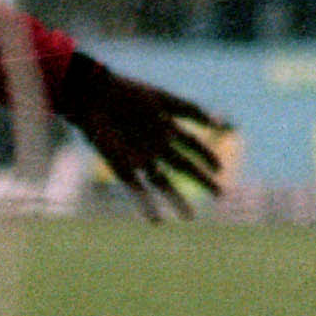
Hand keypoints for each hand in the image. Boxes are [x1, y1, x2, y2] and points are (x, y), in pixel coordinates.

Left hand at [63, 59, 225, 214]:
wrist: (95, 99)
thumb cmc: (127, 94)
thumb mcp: (162, 100)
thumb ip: (190, 110)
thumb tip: (219, 122)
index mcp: (165, 127)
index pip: (191, 145)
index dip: (206, 156)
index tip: (219, 169)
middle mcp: (155, 145)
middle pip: (183, 166)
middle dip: (201, 179)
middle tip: (220, 195)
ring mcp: (140, 158)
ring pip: (162, 183)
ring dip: (176, 201)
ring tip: (189, 217)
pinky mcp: (123, 168)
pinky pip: (138, 190)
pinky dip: (147, 206)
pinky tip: (156, 221)